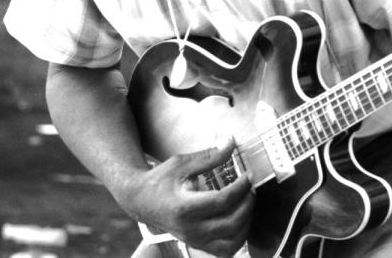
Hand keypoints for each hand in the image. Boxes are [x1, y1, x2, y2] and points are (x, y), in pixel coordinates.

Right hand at [125, 139, 254, 256]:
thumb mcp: (182, 163)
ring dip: (246, 223)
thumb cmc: (159, 180)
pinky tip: (240, 220)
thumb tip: (230, 143)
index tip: (249, 175)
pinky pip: (225, 250)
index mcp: (185, 208)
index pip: (222, 201)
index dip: (241, 187)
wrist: (140, 200)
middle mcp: (190, 229)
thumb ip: (209, 156)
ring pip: (232, 242)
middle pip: (232, 223)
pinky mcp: (197, 245)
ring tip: (247, 203)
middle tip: (251, 188)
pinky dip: (238, 238)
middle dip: (248, 204)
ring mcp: (194, 240)